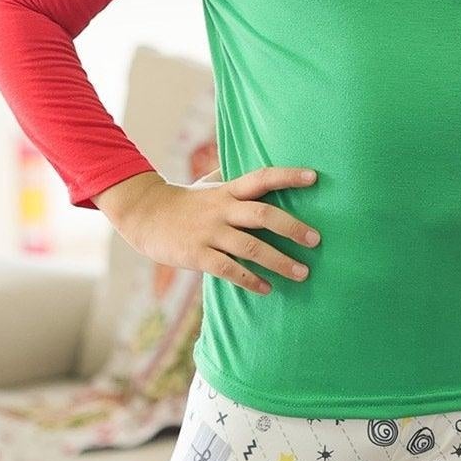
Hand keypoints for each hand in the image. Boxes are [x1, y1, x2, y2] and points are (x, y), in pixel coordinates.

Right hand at [95, 165, 321, 295]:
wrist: (143, 215)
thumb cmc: (183, 200)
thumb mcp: (206, 184)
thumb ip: (231, 177)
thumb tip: (258, 172)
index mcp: (227, 190)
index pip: (262, 178)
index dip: (288, 176)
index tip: (314, 177)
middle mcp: (221, 209)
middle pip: (262, 215)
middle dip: (292, 228)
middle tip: (316, 240)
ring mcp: (209, 233)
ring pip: (251, 248)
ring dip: (280, 262)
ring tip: (303, 273)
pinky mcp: (197, 255)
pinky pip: (229, 270)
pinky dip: (250, 280)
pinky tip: (267, 288)